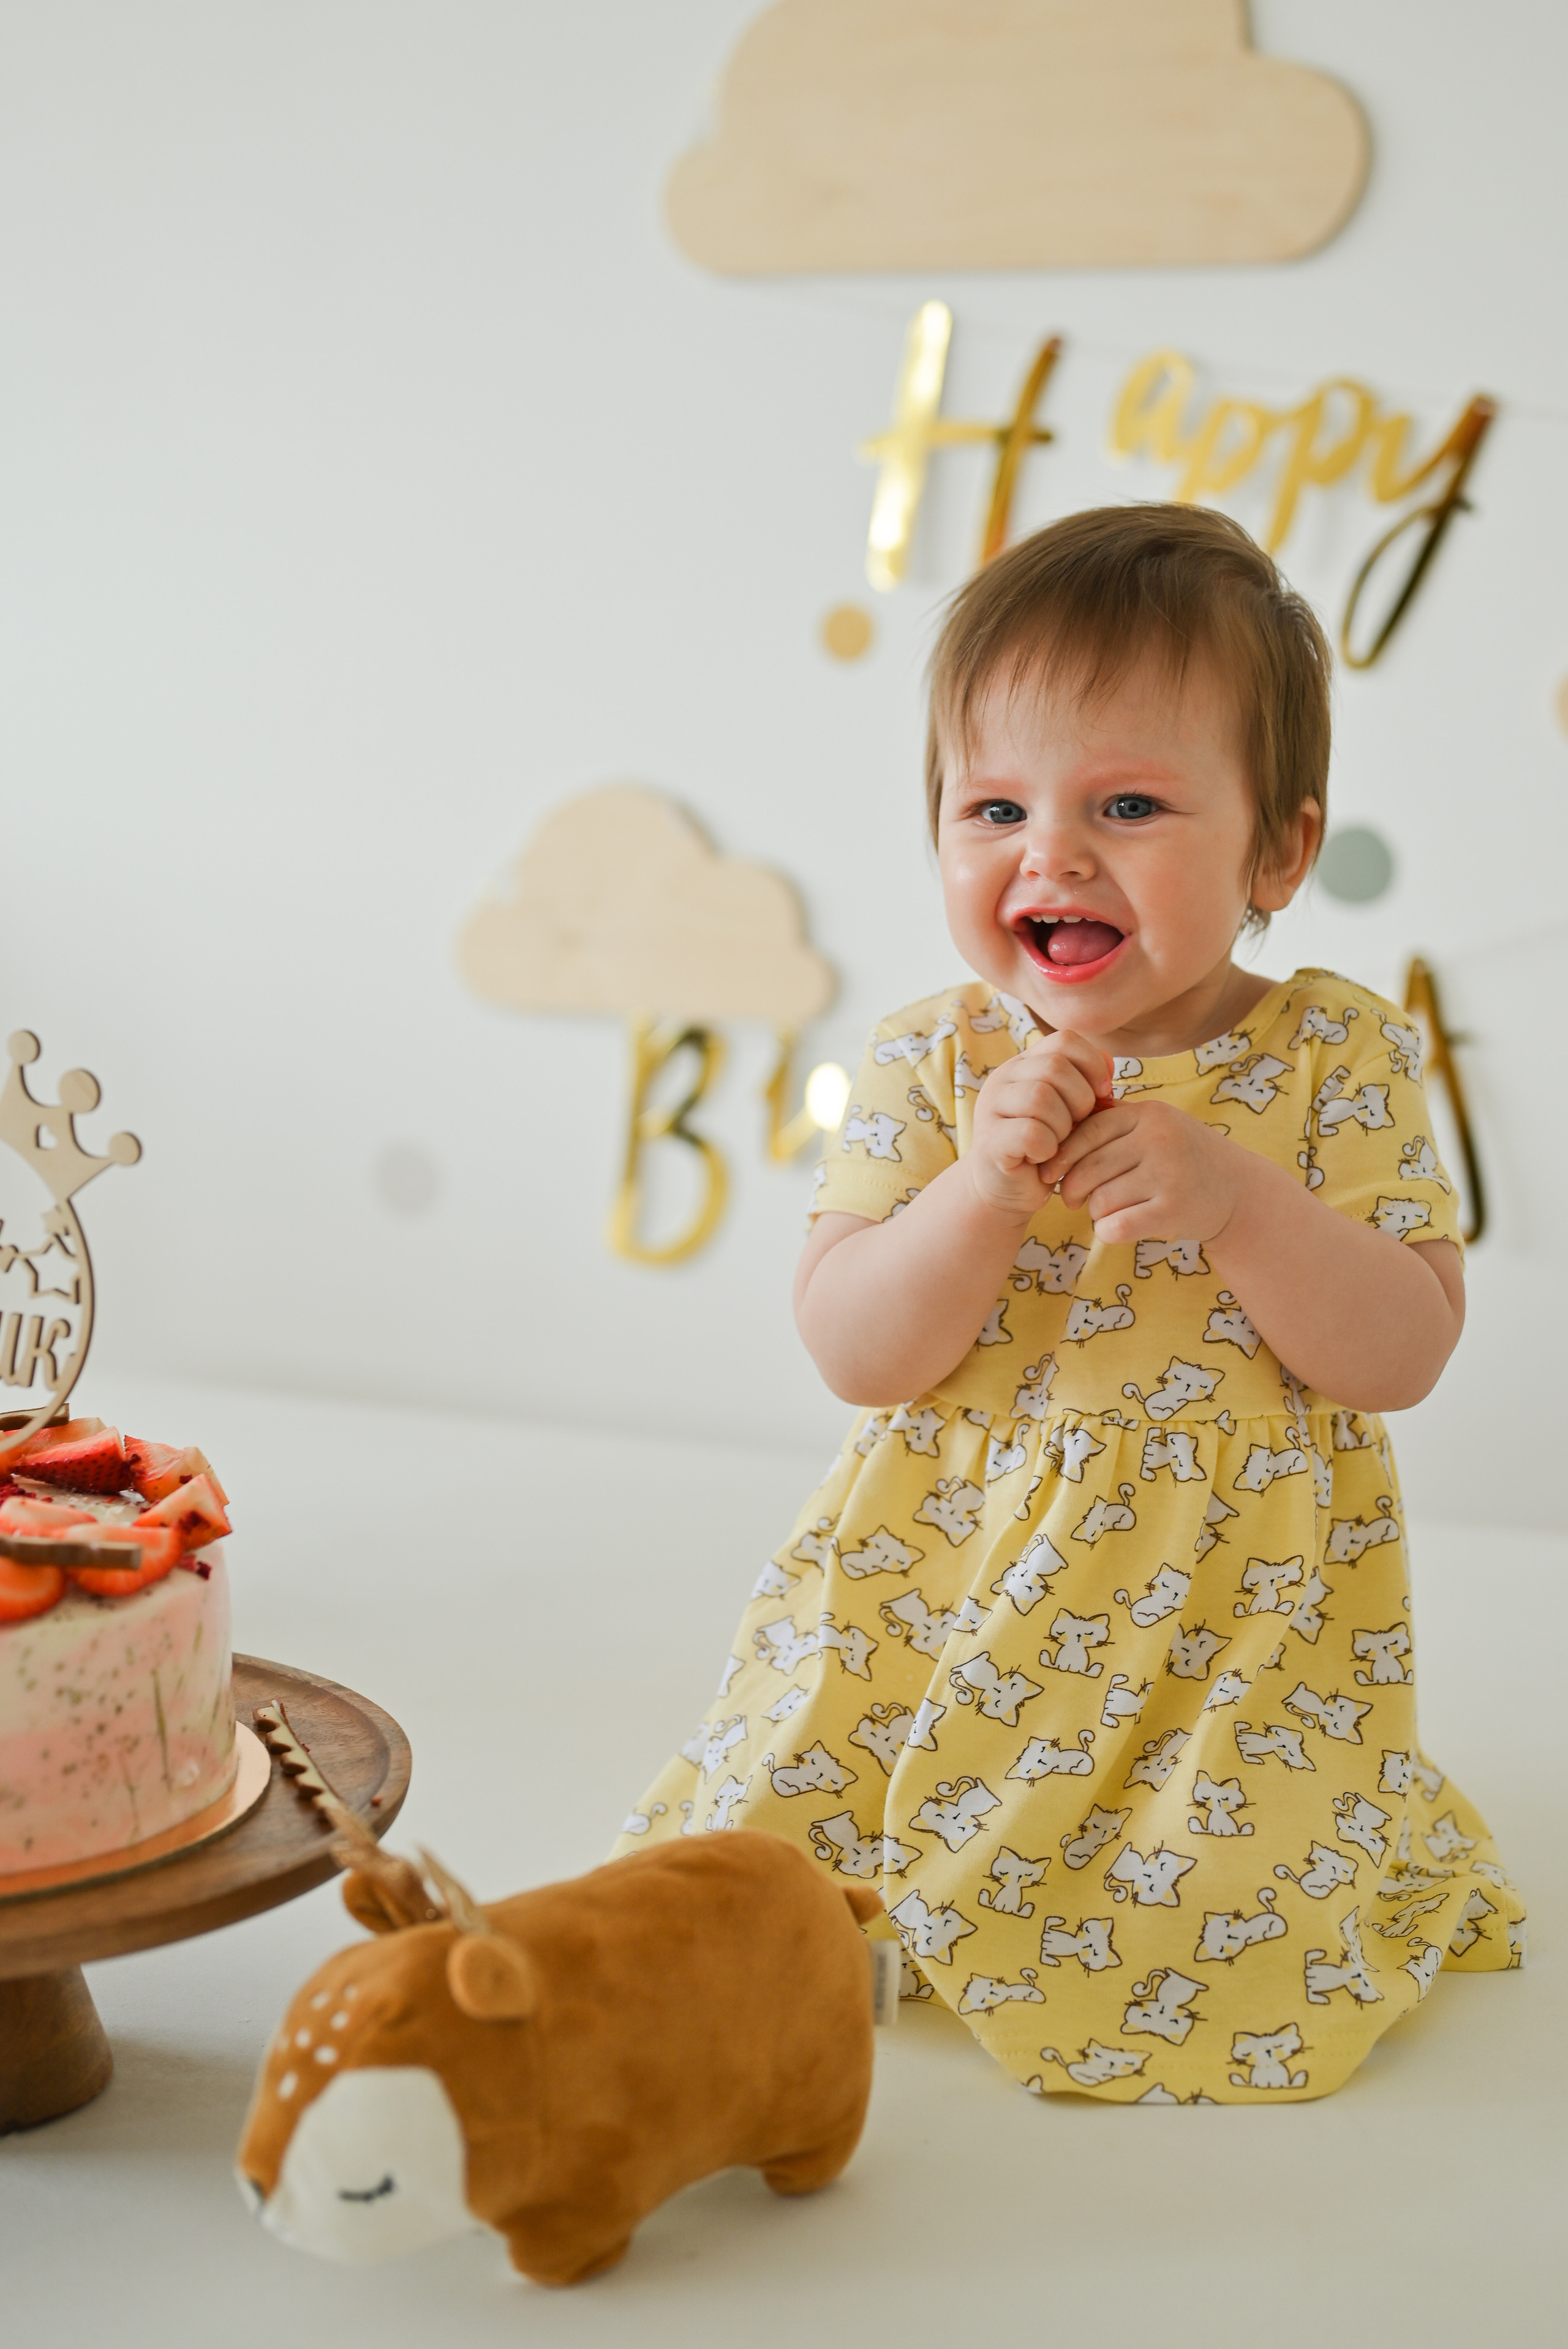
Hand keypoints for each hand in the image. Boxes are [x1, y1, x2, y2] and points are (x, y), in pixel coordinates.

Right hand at [965, 1029, 1113, 1219]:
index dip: (1091, 1063)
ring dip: (1063, 1126)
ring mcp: (991, 1108)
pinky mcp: (989, 1141)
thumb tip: (1109, 1062)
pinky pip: (1031, 1133)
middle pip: (1054, 1067)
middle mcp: (1003, 1079)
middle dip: (1080, 1098)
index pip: (1064, 1040)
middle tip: (1078, 1125)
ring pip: (1041, 1097)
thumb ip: (1086, 1084)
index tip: (1102, 1092)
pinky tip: (1044, 1157)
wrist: (1008, 1190)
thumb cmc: (1045, 1148)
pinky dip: (1048, 1148)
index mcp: (1023, 1065)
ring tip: (1059, 1142)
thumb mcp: (1070, 1110)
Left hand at [1040, 1097, 1249, 1245]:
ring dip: (1094, 1211)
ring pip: (1100, 1200)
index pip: (1088, 1131)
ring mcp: (1169, 1175)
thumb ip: (1115, 1118)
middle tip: (1072, 1199)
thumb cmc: (1184, 1157)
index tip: (1051, 1172)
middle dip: (1072, 1188)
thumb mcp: (1157, 1125)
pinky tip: (1116, 1227)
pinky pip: (1116, 1226)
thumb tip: (1060, 1114)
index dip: (1062, 1154)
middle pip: (1089, 1168)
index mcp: (1150, 1115)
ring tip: (1105, 1211)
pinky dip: (1107, 1231)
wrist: (1238, 1191)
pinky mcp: (1173, 1211)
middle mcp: (1160, 1140)